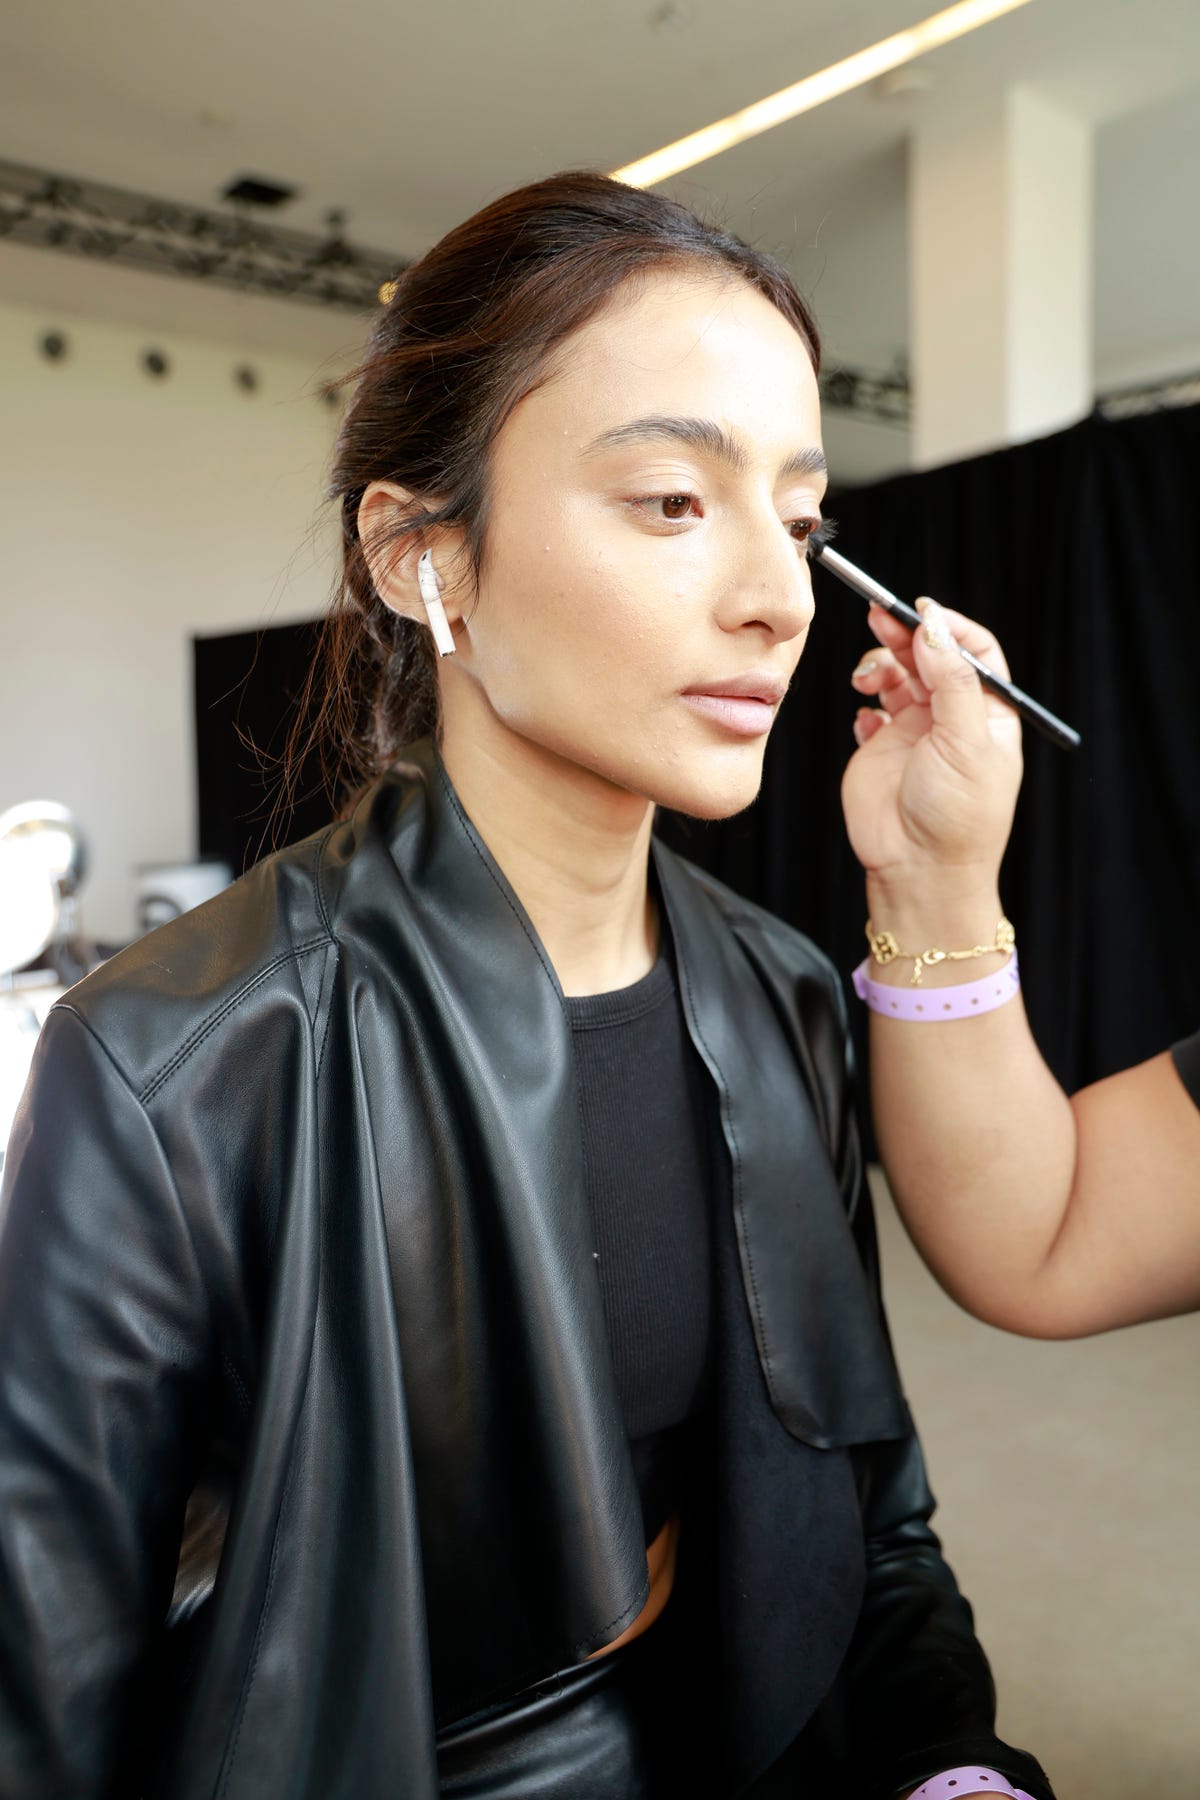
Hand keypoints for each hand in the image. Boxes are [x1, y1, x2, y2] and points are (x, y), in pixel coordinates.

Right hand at [840, 598, 1022, 903]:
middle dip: (904, 634)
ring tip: (867, 679)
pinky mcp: (879, 749)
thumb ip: (951, 680)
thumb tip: (934, 626)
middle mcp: (951, 718)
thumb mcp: (966, 741)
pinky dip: (864, 706)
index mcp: (987, 713)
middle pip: (929, 656)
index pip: (973, 651)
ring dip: (879, 666)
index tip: (921, 612)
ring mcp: (914, 733)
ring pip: (895, 676)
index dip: (948, 627)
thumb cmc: (958, 816)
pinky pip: (869, 710)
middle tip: (879, 617)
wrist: (918, 871)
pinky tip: (867, 724)